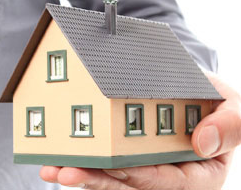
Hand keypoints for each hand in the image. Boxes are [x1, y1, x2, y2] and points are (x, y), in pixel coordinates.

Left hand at [39, 73, 239, 188]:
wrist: (198, 93)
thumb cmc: (218, 104)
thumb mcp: (235, 107)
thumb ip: (230, 124)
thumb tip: (202, 143)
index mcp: (200, 176)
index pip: (165, 180)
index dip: (136, 175)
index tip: (110, 168)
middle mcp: (168, 180)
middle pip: (129, 186)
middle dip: (97, 180)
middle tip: (66, 173)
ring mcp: (144, 175)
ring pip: (110, 182)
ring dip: (80, 175)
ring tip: (52, 170)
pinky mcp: (124, 167)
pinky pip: (101, 170)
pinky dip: (78, 164)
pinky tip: (52, 163)